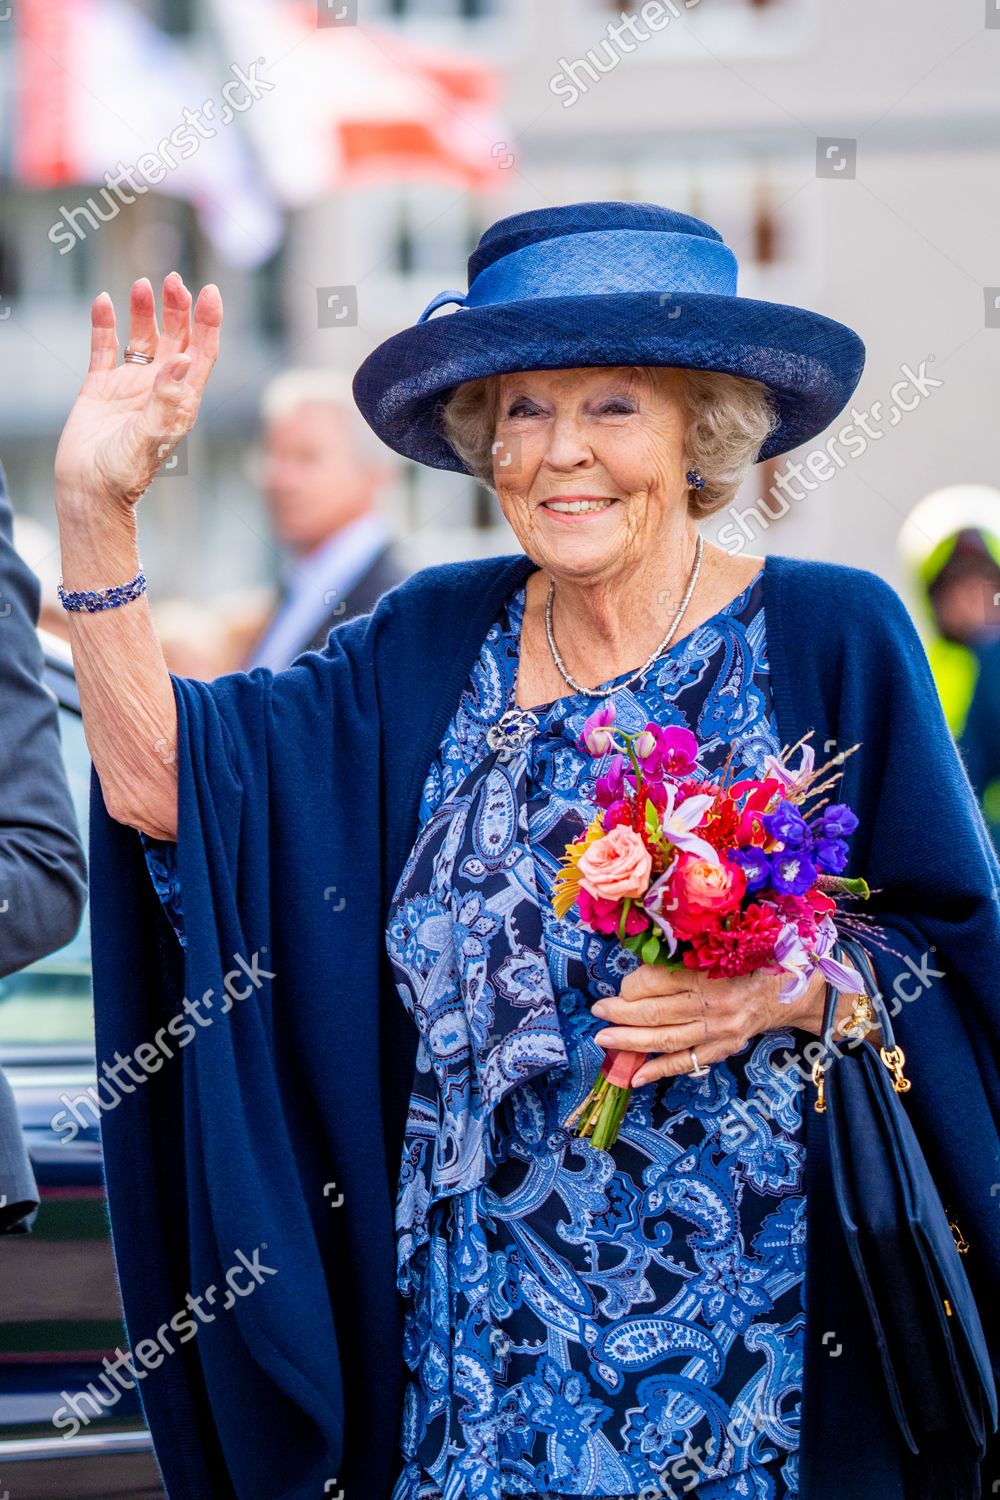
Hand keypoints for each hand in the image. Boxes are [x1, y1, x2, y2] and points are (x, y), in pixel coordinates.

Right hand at [55, 273, 221, 511]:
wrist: (90, 489)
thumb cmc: (127, 472)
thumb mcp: (152, 434)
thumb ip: (167, 397)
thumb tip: (186, 359)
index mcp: (181, 401)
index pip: (202, 354)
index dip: (208, 323)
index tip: (209, 292)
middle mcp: (160, 389)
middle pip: (176, 339)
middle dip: (178, 309)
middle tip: (173, 280)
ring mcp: (130, 386)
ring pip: (142, 339)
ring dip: (144, 311)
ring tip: (141, 284)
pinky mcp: (101, 387)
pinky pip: (104, 348)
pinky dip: (104, 325)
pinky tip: (103, 302)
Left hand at [590, 961, 833, 1087]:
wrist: (790, 989)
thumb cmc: (750, 961)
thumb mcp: (720, 947)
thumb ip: (682, 957)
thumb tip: (639, 971)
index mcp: (710, 972)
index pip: (657, 981)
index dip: (631, 984)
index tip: (621, 984)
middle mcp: (713, 1005)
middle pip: (654, 1012)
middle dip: (620, 1013)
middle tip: (598, 1012)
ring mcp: (718, 1031)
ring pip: (664, 1040)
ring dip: (629, 1041)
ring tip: (604, 1038)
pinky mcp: (722, 1049)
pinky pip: (685, 1063)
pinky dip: (657, 1070)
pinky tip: (634, 1075)